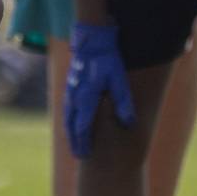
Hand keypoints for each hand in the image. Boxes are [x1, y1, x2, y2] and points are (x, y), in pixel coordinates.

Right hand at [63, 21, 135, 158]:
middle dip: (75, 141)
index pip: (82, 126)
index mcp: (86, 97)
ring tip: (74, 144)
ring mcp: (71, 90)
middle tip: (79, 156)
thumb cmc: (108, 59)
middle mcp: (75, 96)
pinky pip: (67, 108)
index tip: (85, 155)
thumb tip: (128, 123)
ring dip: (70, 132)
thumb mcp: (119, 80)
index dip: (83, 142)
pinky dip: (69, 120)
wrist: (92, 39)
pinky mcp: (70, 85)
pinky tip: (72, 123)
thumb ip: (123, 102)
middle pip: (72, 125)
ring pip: (67, 117)